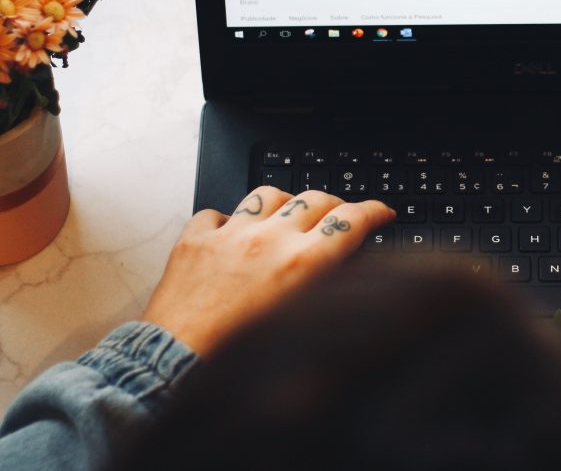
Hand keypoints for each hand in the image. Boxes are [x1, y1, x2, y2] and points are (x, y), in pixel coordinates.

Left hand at [143, 187, 393, 354]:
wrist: (179, 365)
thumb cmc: (240, 358)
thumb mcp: (304, 325)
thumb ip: (328, 289)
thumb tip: (344, 268)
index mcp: (304, 264)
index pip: (351, 220)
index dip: (374, 211)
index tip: (381, 212)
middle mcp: (269, 241)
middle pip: (316, 198)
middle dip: (335, 203)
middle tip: (339, 216)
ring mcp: (230, 236)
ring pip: (269, 195)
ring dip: (285, 203)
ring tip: (286, 217)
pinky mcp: (195, 240)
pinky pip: (216, 213)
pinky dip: (227, 220)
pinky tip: (231, 234)